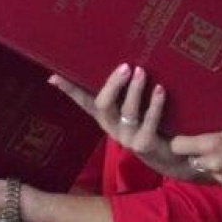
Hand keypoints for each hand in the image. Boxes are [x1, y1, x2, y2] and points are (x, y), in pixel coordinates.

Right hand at [52, 65, 193, 179]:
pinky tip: (159, 89)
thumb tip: (127, 63)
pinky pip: (149, 123)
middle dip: (113, 85)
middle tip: (124, 67)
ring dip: (134, 90)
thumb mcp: (131, 111)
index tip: (53, 77)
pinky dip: (154, 105)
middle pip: (103, 105)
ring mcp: (126, 138)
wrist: (167, 158)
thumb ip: (124, 95)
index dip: (69, 90)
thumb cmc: (148, 125)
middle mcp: (111, 128)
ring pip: (127, 112)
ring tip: (141, 71)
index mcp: (103, 117)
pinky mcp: (144, 145)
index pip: (82, 101)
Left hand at [171, 123, 221, 190]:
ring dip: (208, 164)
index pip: (177, 146)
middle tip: (203, 149)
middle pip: (189, 160)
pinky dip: (221, 172)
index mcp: (211, 145)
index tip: (182, 139)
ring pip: (204, 170)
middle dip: (194, 155)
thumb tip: (201, 140)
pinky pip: (218, 178)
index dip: (178, 142)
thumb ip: (213, 136)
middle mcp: (213, 163)